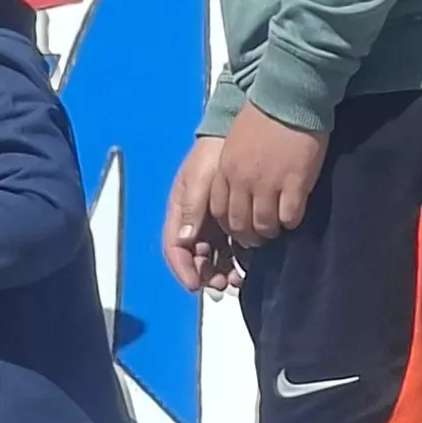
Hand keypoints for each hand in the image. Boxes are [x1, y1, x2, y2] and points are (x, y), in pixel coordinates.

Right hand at [163, 136, 239, 294]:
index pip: (175, 248)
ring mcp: (212, 224)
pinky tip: (246, 265)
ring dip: (221, 271)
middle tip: (221, 283)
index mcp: (180, 214)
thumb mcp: (198, 179)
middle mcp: (194, 223)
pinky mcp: (231, 223)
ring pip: (213, 256)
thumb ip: (192, 209)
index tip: (195, 285)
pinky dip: (236, 260)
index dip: (182, 269)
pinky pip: (231, 248)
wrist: (235, 136)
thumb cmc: (211, 156)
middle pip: (194, 257)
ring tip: (236, 278)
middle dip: (205, 274)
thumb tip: (186, 240)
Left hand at [208, 102, 327, 249]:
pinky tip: (295, 215)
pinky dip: (292, 221)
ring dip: (271, 231)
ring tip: (279, 227)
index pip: (219, 211)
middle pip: (239, 224)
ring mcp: (268, 184)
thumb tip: (237, 193)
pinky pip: (290, 217)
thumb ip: (232, 169)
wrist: (290, 95)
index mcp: (225, 169)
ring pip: (264, 226)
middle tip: (260, 236)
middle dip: (249, 236)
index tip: (240, 227)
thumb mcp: (235, 143)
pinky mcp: (295, 184)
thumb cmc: (263, 115)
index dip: (230, 225)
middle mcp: (242, 181)